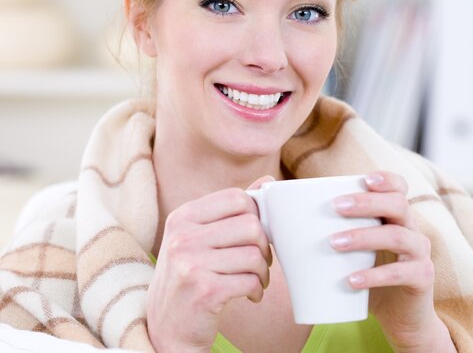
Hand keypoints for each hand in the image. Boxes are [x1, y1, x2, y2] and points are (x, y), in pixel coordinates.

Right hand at [146, 177, 272, 352]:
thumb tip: (267, 182)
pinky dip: (257, 290)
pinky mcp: (204, 290)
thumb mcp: (200, 238)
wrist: (166, 328)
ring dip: (263, 272)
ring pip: (254, 254)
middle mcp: (182, 237)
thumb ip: (231, 211)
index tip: (254, 235)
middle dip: (264, 246)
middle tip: (259, 262)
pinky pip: (250, 280)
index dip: (255, 215)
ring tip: (255, 280)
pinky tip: (249, 295)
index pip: (237, 198)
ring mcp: (190, 263)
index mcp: (183, 216)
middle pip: (250, 225)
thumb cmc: (189, 277)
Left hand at [330, 171, 454, 351]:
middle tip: (336, 206)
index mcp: (395, 218)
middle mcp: (412, 229)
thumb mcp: (352, 254)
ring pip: (398, 236)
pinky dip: (374, 276)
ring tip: (334, 243)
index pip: (400, 187)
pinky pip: (400, 273)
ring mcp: (420, 254)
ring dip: (364, 236)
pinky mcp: (421, 279)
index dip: (386, 179)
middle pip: (398, 204)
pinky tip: (352, 280)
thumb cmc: (368, 279)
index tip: (363, 178)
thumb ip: (327, 233)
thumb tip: (276, 219)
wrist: (401, 320)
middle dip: (366, 202)